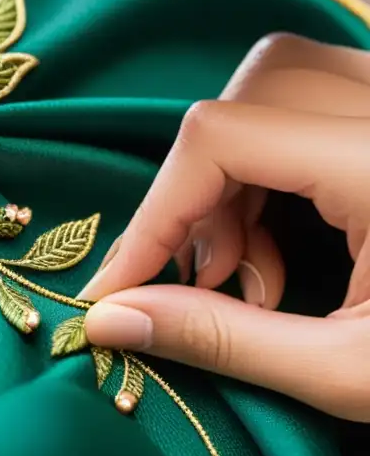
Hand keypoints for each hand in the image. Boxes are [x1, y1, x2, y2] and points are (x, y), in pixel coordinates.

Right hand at [77, 32, 369, 421]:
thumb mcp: (349, 373)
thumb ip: (221, 340)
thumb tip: (111, 319)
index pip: (221, 138)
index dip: (154, 213)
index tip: (117, 287)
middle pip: (244, 92)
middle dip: (200, 189)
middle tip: (218, 280)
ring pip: (273, 83)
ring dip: (234, 171)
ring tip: (258, 267)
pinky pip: (308, 101)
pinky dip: (271, 165)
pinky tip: (290, 242)